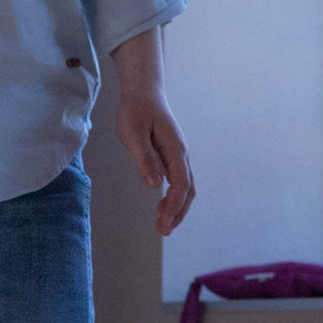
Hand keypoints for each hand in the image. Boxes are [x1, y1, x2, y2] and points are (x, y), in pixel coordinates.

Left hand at [117, 87, 194, 235]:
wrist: (143, 91)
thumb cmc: (136, 110)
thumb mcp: (134, 134)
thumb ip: (145, 159)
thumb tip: (155, 184)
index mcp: (175, 150)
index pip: (180, 184)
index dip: (174, 206)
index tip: (163, 222)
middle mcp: (181, 154)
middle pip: (188, 190)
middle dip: (178, 212)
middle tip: (163, 230)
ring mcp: (177, 155)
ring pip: (185, 186)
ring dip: (176, 207)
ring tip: (162, 224)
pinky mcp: (170, 155)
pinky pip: (177, 180)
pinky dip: (173, 196)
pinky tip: (161, 205)